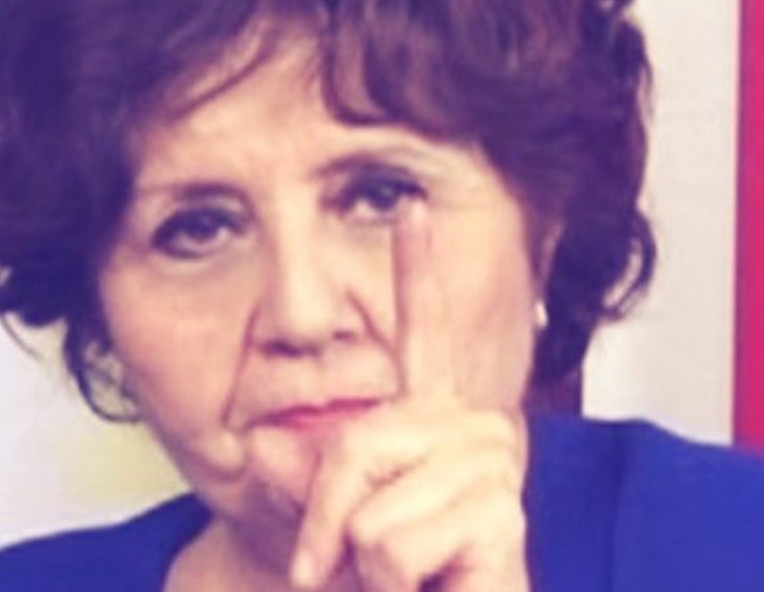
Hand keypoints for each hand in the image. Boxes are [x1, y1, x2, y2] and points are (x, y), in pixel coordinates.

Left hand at [251, 206, 530, 591]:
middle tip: (347, 564)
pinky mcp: (499, 517)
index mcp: (430, 415)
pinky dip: (388, 583)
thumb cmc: (392, 580)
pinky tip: (430, 585)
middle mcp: (468, 427)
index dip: (417, 272)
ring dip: (362, 561)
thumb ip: (298, 480)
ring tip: (406, 574)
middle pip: (353, 445)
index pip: (423, 332)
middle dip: (327, 519)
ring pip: (366, 506)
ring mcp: (489, 468)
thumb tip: (264, 448)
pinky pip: (390, 542)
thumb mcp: (329, 526)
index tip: (415, 209)